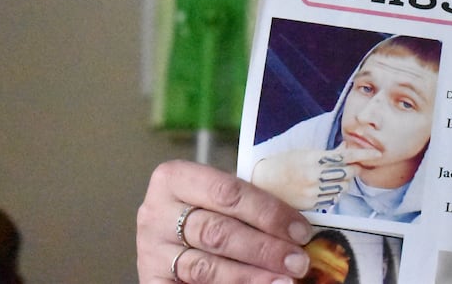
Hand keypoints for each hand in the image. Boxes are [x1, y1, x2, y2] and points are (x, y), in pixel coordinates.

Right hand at [136, 159, 312, 283]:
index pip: (228, 192)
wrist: (170, 239)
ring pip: (207, 266)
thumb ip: (249, 206)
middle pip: (218, 231)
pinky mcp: (153, 281)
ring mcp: (151, 250)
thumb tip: (297, 229)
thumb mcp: (220, 199)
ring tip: (284, 280)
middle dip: (265, 248)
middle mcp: (155, 213)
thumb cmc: (205, 211)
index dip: (268, 213)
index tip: (301, 231)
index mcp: (174, 178)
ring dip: (251, 276)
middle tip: (298, 261)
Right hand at [251, 142, 381, 209]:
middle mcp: (315, 176)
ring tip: (336, 176)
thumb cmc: (283, 163)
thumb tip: (347, 147)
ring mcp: (313, 192)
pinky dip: (335, 192)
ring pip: (343, 187)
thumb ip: (327, 153)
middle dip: (355, 168)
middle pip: (349, 173)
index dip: (364, 154)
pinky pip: (333, 199)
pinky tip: (327, 187)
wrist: (262, 182)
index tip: (377, 154)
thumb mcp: (305, 153)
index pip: (346, 156)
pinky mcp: (311, 205)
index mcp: (313, 159)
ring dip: (346, 181)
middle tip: (355, 165)